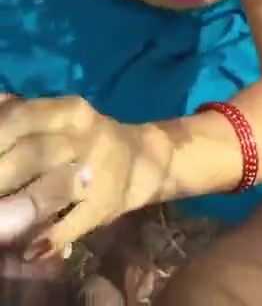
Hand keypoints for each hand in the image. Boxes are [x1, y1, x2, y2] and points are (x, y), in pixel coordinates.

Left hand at [0, 97, 158, 258]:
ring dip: (19, 208)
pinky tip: (30, 250)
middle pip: (33, 153)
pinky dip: (50, 237)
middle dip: (0, 174)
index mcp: (68, 111)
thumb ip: (24, 112)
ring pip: (54, 188)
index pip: (22, 117)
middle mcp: (86, 134)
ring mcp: (99, 169)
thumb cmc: (88, 138)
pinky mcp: (108, 202)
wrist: (147, 158)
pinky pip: (75, 222)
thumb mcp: (60, 116)